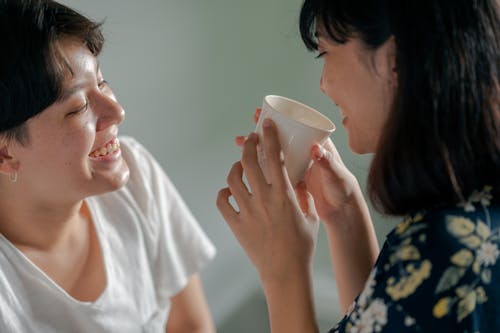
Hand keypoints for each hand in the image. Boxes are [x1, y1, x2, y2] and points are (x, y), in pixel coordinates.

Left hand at [217, 119, 318, 283]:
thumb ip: (302, 194)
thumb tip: (297, 177)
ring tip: (239, 166)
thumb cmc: (302, 245)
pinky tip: (230, 191)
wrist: (285, 272)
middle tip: (251, 139)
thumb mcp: (310, 216)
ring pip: (233, 178)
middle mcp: (264, 199)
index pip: (274, 157)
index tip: (266, 124)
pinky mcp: (236, 224)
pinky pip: (222, 201)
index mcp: (284, 195)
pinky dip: (223, 193)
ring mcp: (247, 211)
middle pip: (249, 162)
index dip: (269, 136)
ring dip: (235, 167)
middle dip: (248, 145)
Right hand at [235, 108, 361, 225]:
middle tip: (250, 122)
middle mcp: (304, 153)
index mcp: (316, 145)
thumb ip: (327, 162)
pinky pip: (272, 169)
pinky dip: (259, 165)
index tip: (266, 111)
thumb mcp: (335, 175)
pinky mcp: (289, 180)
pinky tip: (245, 164)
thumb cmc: (343, 190)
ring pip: (273, 152)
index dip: (281, 117)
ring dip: (258, 146)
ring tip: (240, 142)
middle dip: (264, 129)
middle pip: (281, 137)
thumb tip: (315, 149)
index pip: (296, 126)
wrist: (341, 213)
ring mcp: (296, 166)